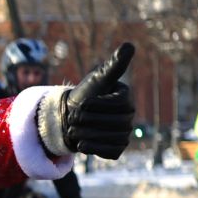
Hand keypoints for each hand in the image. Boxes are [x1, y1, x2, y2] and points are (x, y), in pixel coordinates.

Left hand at [39, 43, 135, 160]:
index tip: (81, 103)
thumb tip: (129, 45)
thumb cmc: (83, 95)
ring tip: (74, 129)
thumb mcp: (96, 79)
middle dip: (88, 120)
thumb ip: (113, 65)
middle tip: (73, 118)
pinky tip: (81, 143)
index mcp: (126, 97)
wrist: (68, 118)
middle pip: (115, 123)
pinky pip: (111, 152)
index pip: (118, 104)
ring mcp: (125, 133)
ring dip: (87, 134)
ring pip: (112, 138)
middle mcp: (129, 116)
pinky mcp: (117, 149)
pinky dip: (94, 149)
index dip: (96, 105)